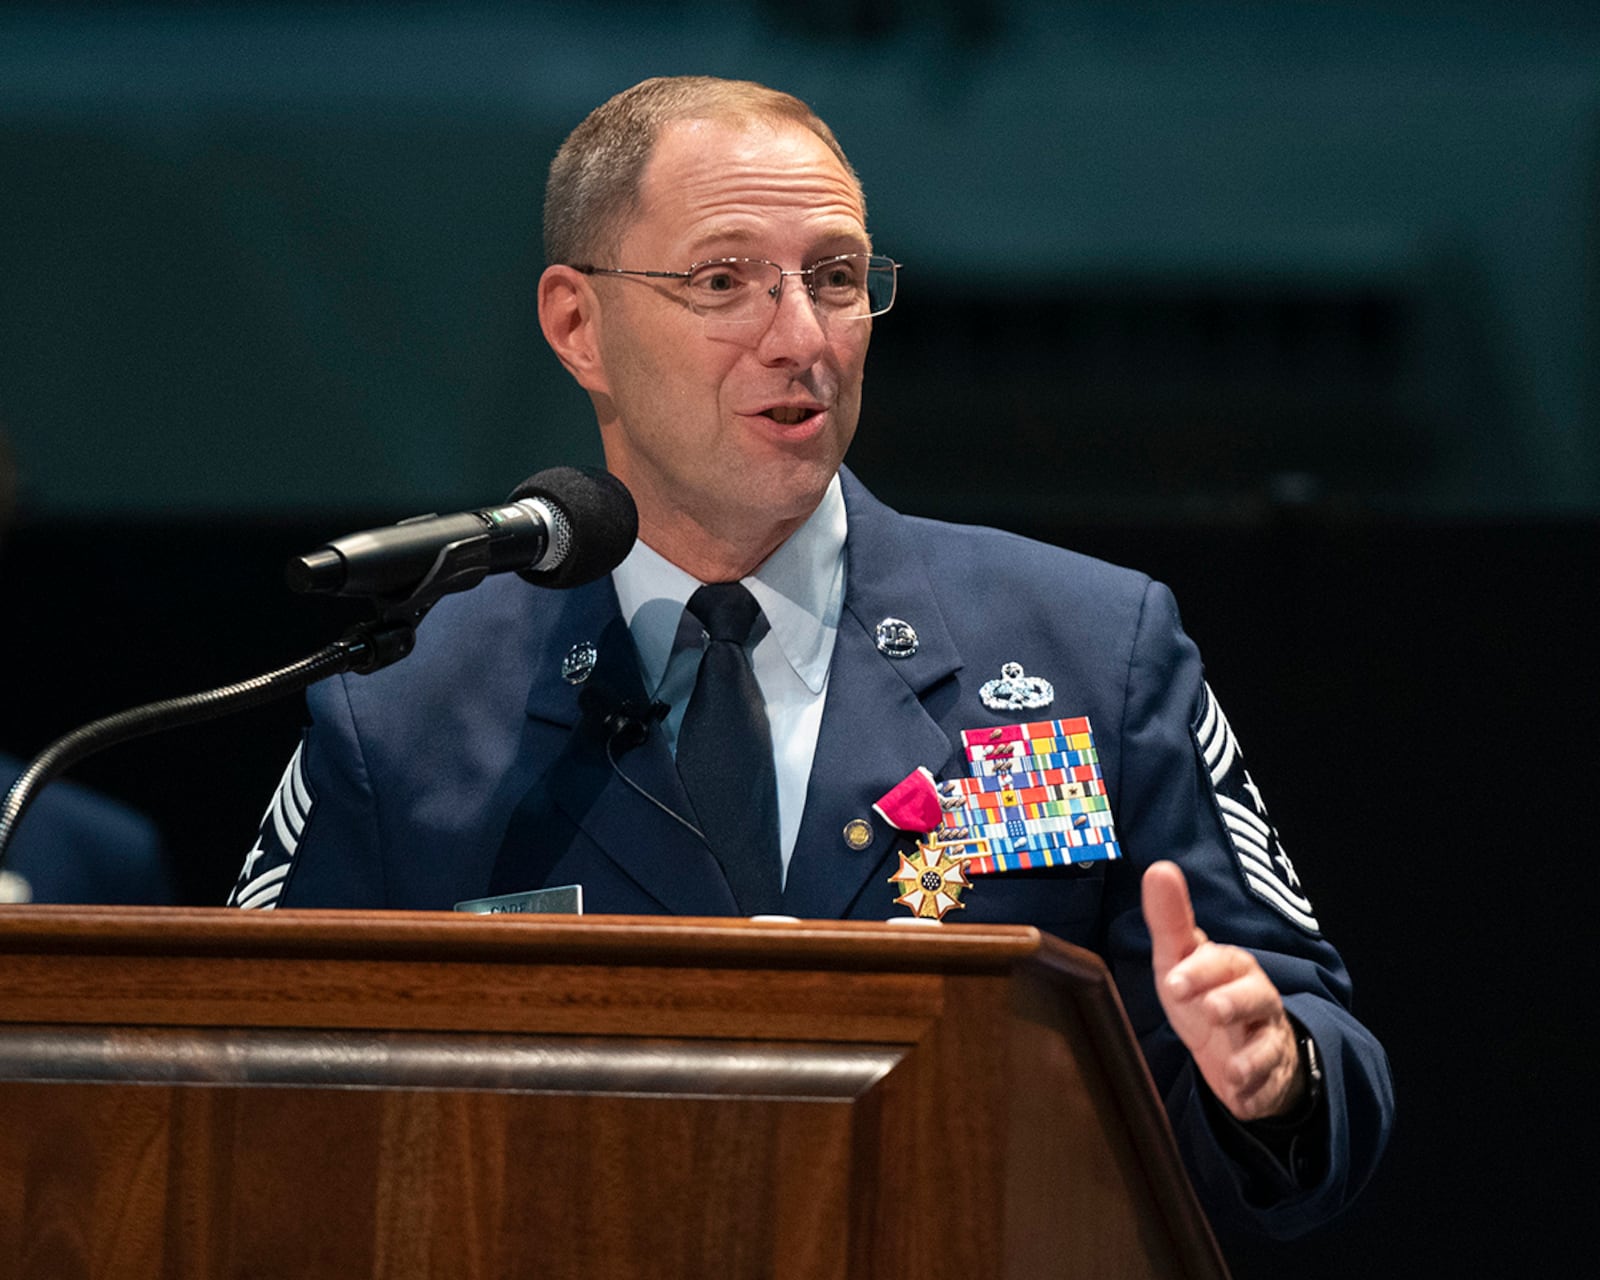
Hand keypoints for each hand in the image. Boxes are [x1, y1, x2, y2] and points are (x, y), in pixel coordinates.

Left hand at [1141, 860, 1305, 1121]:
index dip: (1201, 971)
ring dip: (1253, 1058)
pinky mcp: (1269, 1078)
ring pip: (1271, 1045)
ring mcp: (1266, 1040)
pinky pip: (1271, 1087)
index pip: (1225, 962)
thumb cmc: (1202, 993)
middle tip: (1211, 1011)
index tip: (1173, 982)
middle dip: (1235, 1003)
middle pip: (1258, 997)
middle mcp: (1256, 1000)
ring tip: (1234, 1071)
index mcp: (1233, 968)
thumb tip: (1159, 868)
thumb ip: (1169, 920)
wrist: (1234, 1046)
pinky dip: (1258, 1095)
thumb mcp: (1180, 959)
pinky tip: (1242, 1101)